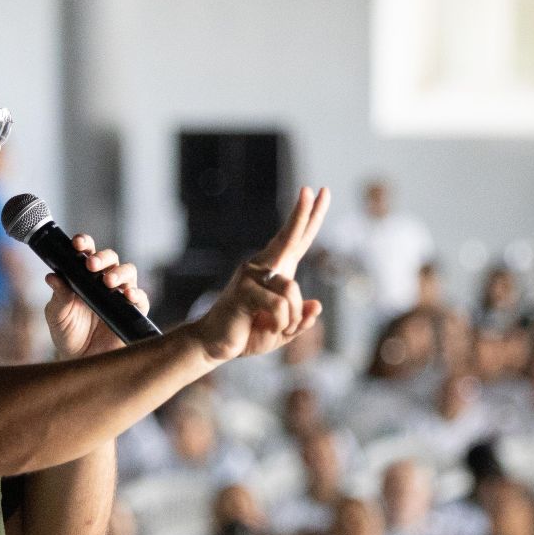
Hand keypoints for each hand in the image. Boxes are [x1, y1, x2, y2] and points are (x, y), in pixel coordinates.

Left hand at [44, 234, 150, 358]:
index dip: (84, 244)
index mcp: (84, 276)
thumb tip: (52, 276)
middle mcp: (104, 282)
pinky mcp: (132, 312)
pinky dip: (137, 295)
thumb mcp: (57, 314)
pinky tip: (127, 296)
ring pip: (128, 273)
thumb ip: (57, 296)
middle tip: (91, 265)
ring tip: (108, 281)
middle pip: (111, 259)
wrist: (79, 360)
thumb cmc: (67, 334)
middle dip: (102, 257)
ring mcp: (120, 296)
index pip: (87, 253)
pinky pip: (141, 299)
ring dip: (119, 272)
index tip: (76, 243)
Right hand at [189, 186, 329, 361]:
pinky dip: (280, 324)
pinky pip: (279, 304)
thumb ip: (300, 320)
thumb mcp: (283, 331)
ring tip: (276, 329)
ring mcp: (250, 276)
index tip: (320, 192)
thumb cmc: (247, 334)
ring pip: (292, 288)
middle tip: (313, 189)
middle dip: (303, 213)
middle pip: (290, 237)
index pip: (296, 239)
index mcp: (274, 271)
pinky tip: (265, 327)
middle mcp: (262, 267)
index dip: (309, 217)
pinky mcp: (243, 290)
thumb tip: (317, 305)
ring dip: (291, 317)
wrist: (213, 345)